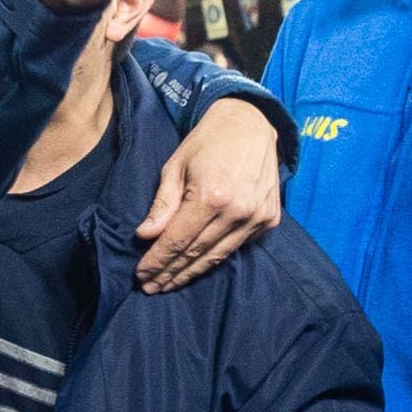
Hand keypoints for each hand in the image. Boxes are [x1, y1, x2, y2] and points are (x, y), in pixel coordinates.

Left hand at [135, 98, 284, 291]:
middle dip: (171, 273)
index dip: (158, 261)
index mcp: (211, 196)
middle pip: (197, 253)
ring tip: (170, 284)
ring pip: (218, 256)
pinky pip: (237, 247)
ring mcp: (257, 217)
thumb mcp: (175, 166)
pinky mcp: (269, 219)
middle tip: (151, 288)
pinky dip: (216, 258)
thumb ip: (163, 203)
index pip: (178, 240)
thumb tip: (145, 235)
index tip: (142, 275)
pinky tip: (197, 267)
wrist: (250, 123)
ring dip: (192, 273)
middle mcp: (237, 212)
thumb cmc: (207, 142)